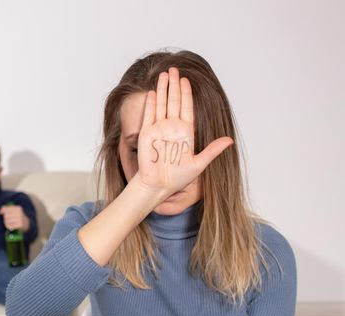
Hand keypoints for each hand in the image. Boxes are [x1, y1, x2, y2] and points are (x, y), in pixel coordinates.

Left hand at [0, 205, 29, 231]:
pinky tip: (11, 227)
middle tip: (9, 219)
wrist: (26, 224)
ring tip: (10, 223)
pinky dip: (9, 227)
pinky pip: (10, 226)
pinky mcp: (20, 225)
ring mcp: (20, 219)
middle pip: (6, 216)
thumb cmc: (17, 216)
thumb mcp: (13, 210)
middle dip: (5, 218)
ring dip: (6, 223)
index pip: (6, 209)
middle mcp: (19, 213)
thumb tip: (0, 212)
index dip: (2, 211)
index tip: (1, 213)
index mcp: (18, 208)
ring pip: (7, 221)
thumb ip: (5, 208)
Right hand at [137, 67, 233, 199]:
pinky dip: (151, 104)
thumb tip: (230, 140)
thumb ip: (212, 150)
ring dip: (162, 90)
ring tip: (163, 75)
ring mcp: (159, 129)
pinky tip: (152, 92)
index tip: (186, 80)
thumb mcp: (199, 164)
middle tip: (174, 69)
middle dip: (174, 85)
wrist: (158, 185)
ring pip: (161, 104)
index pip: (186, 108)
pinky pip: (149, 115)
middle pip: (173, 101)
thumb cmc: (178, 178)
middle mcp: (172, 127)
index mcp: (186, 132)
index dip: (186, 93)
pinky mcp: (147, 133)